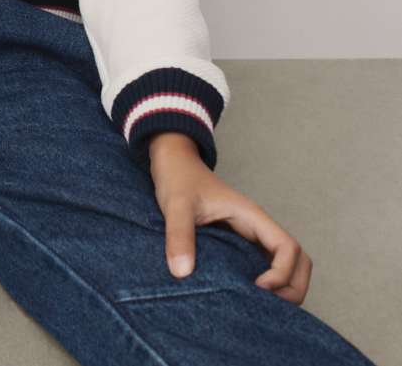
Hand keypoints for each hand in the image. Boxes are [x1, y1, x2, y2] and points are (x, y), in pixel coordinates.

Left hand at [148, 132, 312, 304]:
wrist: (173, 164)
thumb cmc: (178, 179)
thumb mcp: (176, 205)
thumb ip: (179, 235)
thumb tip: (182, 272)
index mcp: (252, 216)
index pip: (288, 248)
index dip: (282, 273)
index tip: (257, 288)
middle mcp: (257, 227)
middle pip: (298, 262)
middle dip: (292, 288)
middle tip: (264, 307)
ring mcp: (250, 236)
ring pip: (285, 266)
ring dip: (282, 289)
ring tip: (255, 306)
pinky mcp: (238, 244)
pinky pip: (262, 268)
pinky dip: (264, 286)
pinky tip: (242, 297)